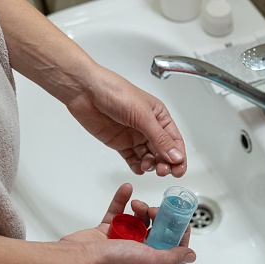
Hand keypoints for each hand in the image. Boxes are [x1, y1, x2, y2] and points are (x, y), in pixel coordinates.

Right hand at [60, 183, 195, 263]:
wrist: (78, 258)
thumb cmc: (111, 262)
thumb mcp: (150, 260)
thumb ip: (172, 257)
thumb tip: (191, 256)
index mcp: (149, 259)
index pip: (169, 242)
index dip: (175, 228)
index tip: (176, 215)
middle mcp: (137, 250)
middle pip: (155, 227)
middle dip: (157, 215)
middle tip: (154, 209)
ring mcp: (121, 239)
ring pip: (137, 218)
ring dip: (140, 207)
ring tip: (137, 203)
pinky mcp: (106, 229)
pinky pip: (118, 210)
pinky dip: (122, 199)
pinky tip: (126, 189)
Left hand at [66, 67, 186, 176]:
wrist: (85, 91)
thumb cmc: (115, 91)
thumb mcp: (143, 116)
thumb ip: (160, 138)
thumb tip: (175, 155)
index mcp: (159, 116)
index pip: (175, 140)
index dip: (179, 156)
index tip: (178, 169)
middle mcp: (149, 127)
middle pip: (164, 151)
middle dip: (165, 163)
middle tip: (163, 171)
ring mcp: (134, 136)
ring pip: (149, 157)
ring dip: (151, 165)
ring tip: (147, 166)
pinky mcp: (121, 143)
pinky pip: (133, 159)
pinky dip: (137, 166)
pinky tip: (138, 168)